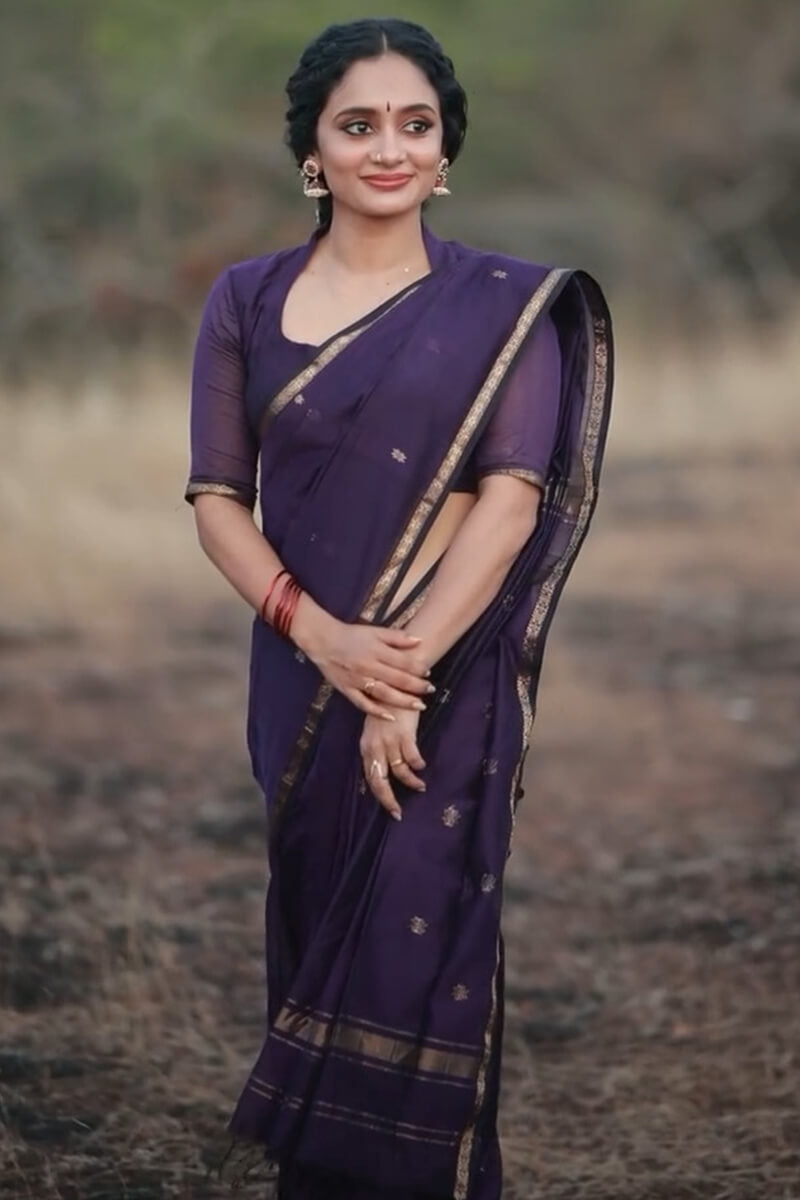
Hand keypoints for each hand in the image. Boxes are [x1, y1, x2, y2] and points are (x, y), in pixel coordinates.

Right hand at [294, 601, 434, 719]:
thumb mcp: (374, 631)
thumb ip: (397, 637)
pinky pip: (363, 704)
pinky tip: (391, 717)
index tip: (428, 673)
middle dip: (416, 686)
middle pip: (397, 679)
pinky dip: (377, 711)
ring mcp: (357, 680)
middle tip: (430, 690)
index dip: (418, 668)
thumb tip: (419, 641)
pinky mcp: (347, 690)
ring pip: (384, 694)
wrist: (323, 640)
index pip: (402, 661)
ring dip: (403, 701)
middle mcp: (368, 666)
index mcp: (376, 650)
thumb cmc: (351, 635)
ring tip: (419, 705)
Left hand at [360, 708, 425, 820]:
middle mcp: (375, 748)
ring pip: (399, 772)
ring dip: (411, 782)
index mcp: (366, 747)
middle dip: (389, 800)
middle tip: (398, 812)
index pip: (370, 777)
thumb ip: (378, 749)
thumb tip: (385, 769)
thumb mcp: (376, 730)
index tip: (389, 807)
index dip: (379, 795)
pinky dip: (418, 765)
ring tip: (420, 786)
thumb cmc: (387, 708)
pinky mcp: (404, 736)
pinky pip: (412, 759)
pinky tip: (422, 766)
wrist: (395, 687)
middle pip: (379, 781)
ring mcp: (389, 742)